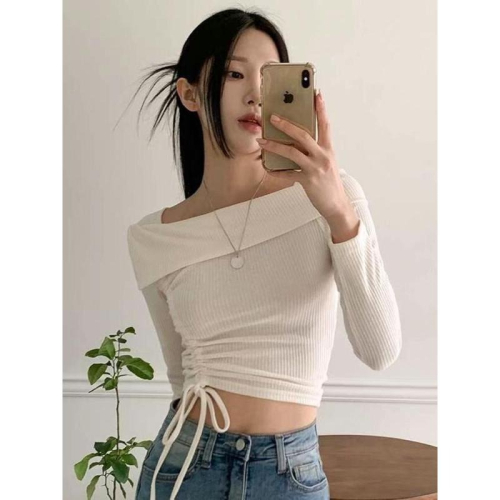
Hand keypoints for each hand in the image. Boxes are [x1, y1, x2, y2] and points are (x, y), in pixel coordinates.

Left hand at [256, 89, 352, 219]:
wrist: (336, 204)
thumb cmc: (330, 183)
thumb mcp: (327, 163)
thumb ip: (316, 151)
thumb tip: (298, 143)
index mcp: (328, 150)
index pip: (325, 125)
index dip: (321, 109)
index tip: (316, 95)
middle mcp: (322, 156)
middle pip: (303, 135)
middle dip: (286, 125)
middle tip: (273, 117)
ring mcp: (315, 168)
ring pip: (292, 152)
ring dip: (275, 146)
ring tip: (262, 141)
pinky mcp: (307, 180)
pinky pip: (288, 174)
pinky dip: (276, 171)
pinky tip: (268, 168)